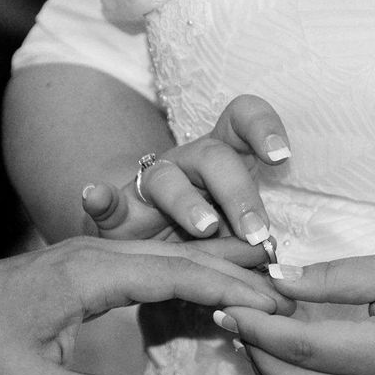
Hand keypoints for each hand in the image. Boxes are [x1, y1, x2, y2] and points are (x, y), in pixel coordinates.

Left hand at [0, 236, 291, 374]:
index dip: (225, 286)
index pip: (174, 273)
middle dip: (232, 269)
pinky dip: (184, 269)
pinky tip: (204, 280)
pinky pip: (147, 262)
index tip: (269, 299)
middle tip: (282, 284)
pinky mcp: (86, 265)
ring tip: (260, 268)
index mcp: (87, 275)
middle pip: (178, 255)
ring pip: (166, 252)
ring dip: (213, 261)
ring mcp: (91, 254)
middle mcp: (95, 254)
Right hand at [82, 94, 290, 242]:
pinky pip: (108, 202)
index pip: (242, 120)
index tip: (280, 157)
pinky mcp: (121, 210)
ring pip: (167, 179)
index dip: (262, 128)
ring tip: (205, 228)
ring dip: (187, 202)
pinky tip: (94, 196)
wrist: (155, 250)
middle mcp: (188, 163)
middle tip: (254, 232)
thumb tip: (274, 255)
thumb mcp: (237, 234)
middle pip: (213, 156)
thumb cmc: (207, 237)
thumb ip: (253, 239)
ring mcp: (152, 184)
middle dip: (238, 192)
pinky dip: (100, 198)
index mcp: (223, 159)